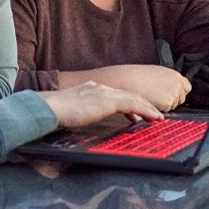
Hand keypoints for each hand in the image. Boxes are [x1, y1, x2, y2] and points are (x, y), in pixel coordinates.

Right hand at [58, 64, 190, 111]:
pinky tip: (153, 118)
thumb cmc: (55, 112)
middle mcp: (100, 88)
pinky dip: (145, 111)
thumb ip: (81, 113)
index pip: (116, 95)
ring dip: (148, 108)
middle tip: (154, 115)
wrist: (49, 107)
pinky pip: (133, 105)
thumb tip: (81, 120)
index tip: (137, 114)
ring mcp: (104, 93)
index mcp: (91, 89)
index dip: (129, 103)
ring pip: (134, 98)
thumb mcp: (71, 111)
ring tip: (158, 118)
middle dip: (143, 105)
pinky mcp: (108, 102)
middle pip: (128, 95)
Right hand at [110, 64, 190, 110]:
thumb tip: (170, 88)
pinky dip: (160, 109)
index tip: (172, 94)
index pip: (187, 87)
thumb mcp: (157, 73)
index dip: (179, 92)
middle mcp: (177, 84)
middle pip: (182, 98)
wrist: (130, 80)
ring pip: (174, 105)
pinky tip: (151, 101)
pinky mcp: (168, 102)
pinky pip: (166, 110)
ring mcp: (174, 93)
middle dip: (173, 100)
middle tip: (159, 97)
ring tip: (153, 98)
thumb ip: (167, 81)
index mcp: (175, 75)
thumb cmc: (138, 76)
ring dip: (166, 105)